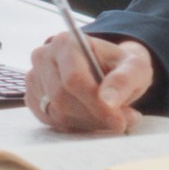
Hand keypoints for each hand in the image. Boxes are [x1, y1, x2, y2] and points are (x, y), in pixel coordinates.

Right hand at [24, 32, 152, 132]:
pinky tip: (91, 118)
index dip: (95, 103)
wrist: (108, 69)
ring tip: (109, 118)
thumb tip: (107, 101)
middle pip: (63, 99)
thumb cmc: (120, 66)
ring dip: (87, 123)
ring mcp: (35, 79)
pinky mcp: (33, 99)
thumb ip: (123, 80)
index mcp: (66, 42)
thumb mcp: (134, 68)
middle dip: (94, 116)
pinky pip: (52, 122)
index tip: (118, 120)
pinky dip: (75, 126)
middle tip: (120, 122)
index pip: (74, 79)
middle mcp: (44, 57)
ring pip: (57, 114)